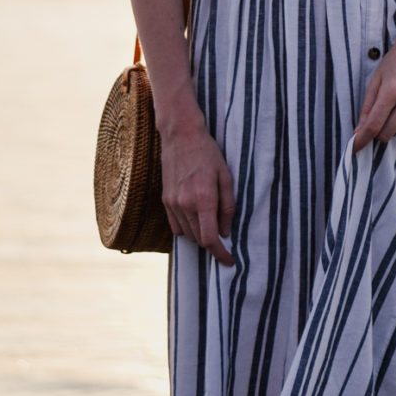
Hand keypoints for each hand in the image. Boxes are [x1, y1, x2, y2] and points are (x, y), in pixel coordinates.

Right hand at [159, 114, 235, 264]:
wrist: (180, 135)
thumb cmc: (208, 153)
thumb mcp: (226, 176)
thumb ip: (227, 206)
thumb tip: (226, 232)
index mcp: (203, 199)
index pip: (210, 239)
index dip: (221, 254)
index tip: (229, 260)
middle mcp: (185, 204)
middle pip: (198, 240)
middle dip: (212, 244)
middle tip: (224, 238)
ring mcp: (172, 203)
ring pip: (187, 235)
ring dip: (199, 236)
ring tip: (211, 225)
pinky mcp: (165, 200)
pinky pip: (175, 226)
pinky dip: (187, 229)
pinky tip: (196, 219)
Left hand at [351, 24, 395, 150]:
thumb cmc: (395, 62)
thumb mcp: (375, 80)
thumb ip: (367, 108)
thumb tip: (359, 131)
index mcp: (391, 91)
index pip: (373, 125)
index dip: (361, 140)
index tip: (354, 148)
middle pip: (386, 134)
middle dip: (377, 131)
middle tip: (376, 118)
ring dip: (391, 126)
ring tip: (393, 106)